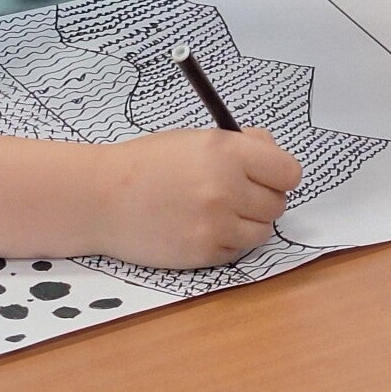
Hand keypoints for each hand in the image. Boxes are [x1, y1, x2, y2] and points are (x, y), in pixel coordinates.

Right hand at [95, 127, 300, 268]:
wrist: (101, 197)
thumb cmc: (149, 162)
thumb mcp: (197, 138)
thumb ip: (242, 145)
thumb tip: (274, 153)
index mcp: (227, 152)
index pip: (289, 172)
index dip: (279, 173)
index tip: (267, 175)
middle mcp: (225, 188)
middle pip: (278, 204)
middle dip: (264, 198)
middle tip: (239, 193)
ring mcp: (215, 224)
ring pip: (263, 232)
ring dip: (249, 223)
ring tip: (220, 211)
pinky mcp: (202, 253)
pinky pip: (238, 250)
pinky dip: (228, 241)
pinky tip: (202, 226)